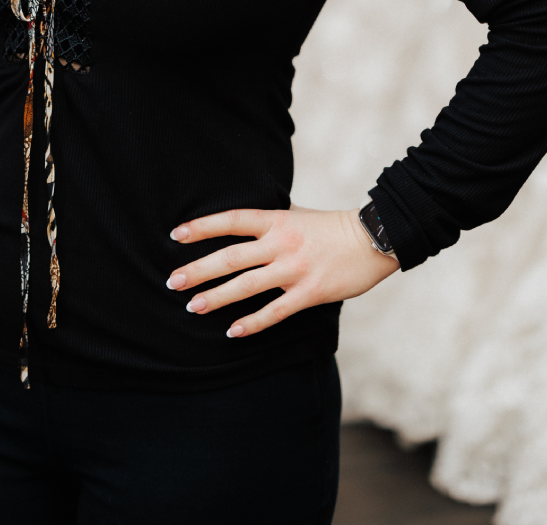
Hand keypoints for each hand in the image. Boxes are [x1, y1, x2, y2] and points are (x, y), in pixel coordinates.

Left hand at [167, 205, 398, 336]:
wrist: (373, 238)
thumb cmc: (331, 227)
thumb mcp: (296, 214)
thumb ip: (270, 223)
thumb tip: (241, 227)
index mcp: (275, 220)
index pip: (231, 220)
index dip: (202, 227)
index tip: (175, 235)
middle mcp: (280, 243)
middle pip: (230, 257)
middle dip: (199, 269)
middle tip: (173, 281)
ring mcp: (294, 268)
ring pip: (247, 285)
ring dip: (217, 297)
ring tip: (193, 306)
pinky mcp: (309, 292)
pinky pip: (275, 311)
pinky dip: (252, 322)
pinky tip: (233, 331)